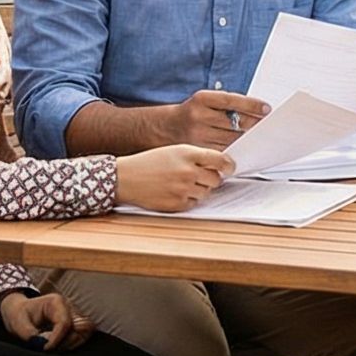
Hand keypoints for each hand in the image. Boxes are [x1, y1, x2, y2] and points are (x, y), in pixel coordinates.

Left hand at [0, 291, 93, 351]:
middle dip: (66, 342)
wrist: (20, 312)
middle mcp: (69, 306)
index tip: (45, 349)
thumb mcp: (18, 324)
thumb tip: (44, 345)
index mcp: (55, 302)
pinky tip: (60, 347)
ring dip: (73, 343)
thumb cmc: (19, 315)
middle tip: (50, 349)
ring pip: (86, 331)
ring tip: (55, 349)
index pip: (64, 323)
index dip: (57, 339)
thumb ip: (30, 335)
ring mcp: (75, 314)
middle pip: (81, 327)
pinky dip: (74, 343)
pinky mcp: (76, 323)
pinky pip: (84, 334)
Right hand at [113, 145, 230, 210]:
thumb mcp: (173, 151)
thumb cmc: (149, 162)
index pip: (220, 160)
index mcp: (188, 154)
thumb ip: (196, 156)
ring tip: (182, 183)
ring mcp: (183, 189)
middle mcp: (188, 171)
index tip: (229, 168)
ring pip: (206, 193)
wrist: (126, 178)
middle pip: (216, 179)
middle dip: (211, 178)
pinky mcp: (177, 204)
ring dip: (200, 189)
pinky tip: (175, 192)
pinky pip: (194, 204)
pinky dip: (189, 199)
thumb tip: (219, 166)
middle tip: (198, 176)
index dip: (228, 165)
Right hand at [164, 89, 271, 150]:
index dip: (252, 105)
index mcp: (202, 99)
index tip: (266, 109)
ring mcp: (198, 135)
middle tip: (268, 126)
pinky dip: (235, 150)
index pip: (232, 100)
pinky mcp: (198, 150)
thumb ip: (226, 104)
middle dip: (254, 124)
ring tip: (259, 138)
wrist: (165, 128)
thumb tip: (256, 111)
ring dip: (248, 139)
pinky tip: (243, 149)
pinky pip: (223, 152)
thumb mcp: (204, 100)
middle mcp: (199, 116)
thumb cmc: (191, 112)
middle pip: (235, 122)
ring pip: (232, 139)